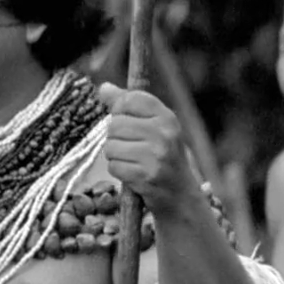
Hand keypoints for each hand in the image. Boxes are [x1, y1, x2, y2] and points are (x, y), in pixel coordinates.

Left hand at [96, 82, 196, 212]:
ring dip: (116, 157)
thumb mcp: (152, 127)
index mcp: (167, 118)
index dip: (120, 111)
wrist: (180, 195)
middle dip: (116, 138)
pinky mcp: (146, 175)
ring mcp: (156, 155)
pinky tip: (134, 174)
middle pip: (114, 125)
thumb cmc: (161, 157)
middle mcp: (164, 134)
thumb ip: (127, 105)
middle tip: (133, 149)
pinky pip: (113, 166)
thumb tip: (103, 87)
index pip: (130, 99)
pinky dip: (119, 171)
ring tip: (134, 162)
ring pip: (110, 146)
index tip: (129, 123)